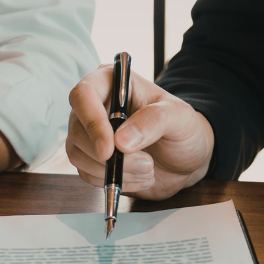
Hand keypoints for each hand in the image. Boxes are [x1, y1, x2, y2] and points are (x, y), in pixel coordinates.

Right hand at [66, 66, 213, 199]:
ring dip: (113, 171)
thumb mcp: (179, 117)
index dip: (92, 122)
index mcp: (112, 82)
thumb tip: (121, 141)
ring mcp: (90, 134)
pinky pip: (87, 174)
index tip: (110, 149)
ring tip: (148, 169)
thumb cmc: (183, 129)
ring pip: (77, 155)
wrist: (185, 159)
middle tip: (146, 163)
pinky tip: (138, 177)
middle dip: (109, 156)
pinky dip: (113, 181)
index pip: (84, 94)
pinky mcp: (92, 159)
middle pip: (77, 130)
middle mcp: (95, 106)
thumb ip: (154, 121)